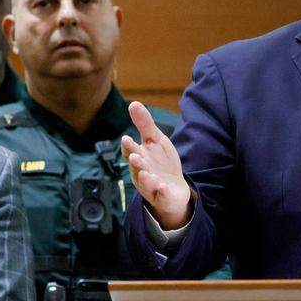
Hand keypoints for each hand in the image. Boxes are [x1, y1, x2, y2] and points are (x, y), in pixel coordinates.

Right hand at [121, 101, 191, 228]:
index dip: (128, 146)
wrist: (174, 189)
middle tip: (134, 156)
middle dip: (135, 162)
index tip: (127, 139)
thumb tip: (133, 103)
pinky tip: (162, 186)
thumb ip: (144, 124)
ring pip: (146, 183)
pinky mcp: (163, 197)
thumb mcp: (155, 141)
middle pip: (136, 167)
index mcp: (139, 157)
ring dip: (145, 178)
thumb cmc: (161, 163)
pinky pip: (161, 196)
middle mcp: (141, 173)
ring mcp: (151, 186)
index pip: (130, 151)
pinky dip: (160, 191)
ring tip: (146, 172)